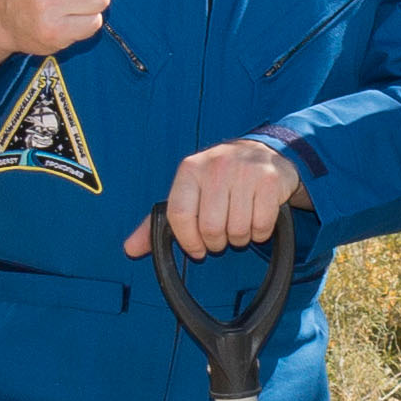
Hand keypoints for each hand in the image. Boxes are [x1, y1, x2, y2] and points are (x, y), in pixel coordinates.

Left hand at [129, 137, 300, 259]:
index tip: (196, 249)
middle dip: (216, 242)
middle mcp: (216, 166)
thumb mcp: (188, 192)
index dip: (187, 240)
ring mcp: (245, 172)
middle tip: (221, 236)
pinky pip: (261, 226)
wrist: (263, 152)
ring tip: (239, 225)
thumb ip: (158, 222)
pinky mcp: (269, 181)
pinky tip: (257, 219)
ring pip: (237, 230)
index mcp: (190, 169)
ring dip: (239, 238)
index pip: (179, 214)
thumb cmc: (220, 177)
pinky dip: (260, 232)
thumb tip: (131, 248)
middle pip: (210, 227)